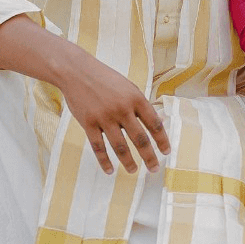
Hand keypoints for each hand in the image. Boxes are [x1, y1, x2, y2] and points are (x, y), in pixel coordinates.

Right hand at [0, 13, 169, 174]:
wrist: (78, 72)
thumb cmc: (107, 80)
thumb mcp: (128, 87)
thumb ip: (140, 105)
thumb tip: (155, 124)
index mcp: (136, 98)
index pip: (154, 123)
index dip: (162, 140)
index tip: (166, 152)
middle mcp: (122, 109)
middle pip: (140, 138)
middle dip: (149, 156)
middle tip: (154, 169)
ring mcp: (105, 117)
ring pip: (120, 146)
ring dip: (129, 161)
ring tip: (134, 171)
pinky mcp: (88, 123)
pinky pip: (98, 147)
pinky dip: (105, 160)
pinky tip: (110, 170)